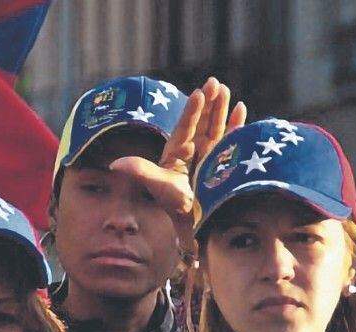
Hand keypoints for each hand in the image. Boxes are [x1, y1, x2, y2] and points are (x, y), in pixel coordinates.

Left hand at [107, 76, 245, 253]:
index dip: (191, 112)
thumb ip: (141, 172)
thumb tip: (115, 164)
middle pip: (201, 123)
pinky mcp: (225, 163)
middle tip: (213, 82)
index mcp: (176, 154)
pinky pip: (231, 140)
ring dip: (221, 109)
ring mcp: (210, 157)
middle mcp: (193, 152)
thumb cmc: (176, 208)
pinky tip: (240, 107)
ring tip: (224, 89)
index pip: (184, 128)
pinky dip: (236, 125)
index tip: (197, 93)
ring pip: (216, 127)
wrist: (197, 226)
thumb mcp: (159, 186)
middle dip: (207, 103)